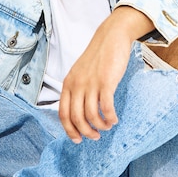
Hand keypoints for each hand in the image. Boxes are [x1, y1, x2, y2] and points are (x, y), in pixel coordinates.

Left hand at [58, 7, 153, 142]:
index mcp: (68, 83)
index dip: (69, 130)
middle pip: (77, 118)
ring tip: (107, 126)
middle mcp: (77, 85)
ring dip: (100, 126)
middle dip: (86, 132)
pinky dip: (110, 117)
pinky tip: (114, 119)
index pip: (63, 114)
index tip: (77, 139)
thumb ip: (76, 89)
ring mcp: (91, 83)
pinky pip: (106, 107)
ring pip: (91, 115)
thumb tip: (78, 112)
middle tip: (95, 136)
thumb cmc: (97, 56)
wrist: (110, 37)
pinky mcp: (106, 82)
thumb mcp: (80, 72)